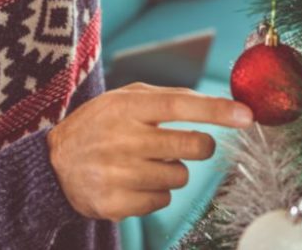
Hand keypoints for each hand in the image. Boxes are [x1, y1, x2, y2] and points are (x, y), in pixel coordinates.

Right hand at [47, 83, 253, 220]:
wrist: (54, 163)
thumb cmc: (100, 125)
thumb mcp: (124, 99)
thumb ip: (167, 98)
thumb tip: (215, 103)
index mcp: (127, 107)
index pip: (179, 105)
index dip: (216, 110)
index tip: (246, 115)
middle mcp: (122, 139)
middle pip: (190, 146)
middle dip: (201, 146)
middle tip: (191, 144)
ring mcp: (118, 174)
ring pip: (180, 176)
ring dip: (173, 170)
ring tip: (147, 162)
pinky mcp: (115, 203)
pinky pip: (162, 200)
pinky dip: (156, 191)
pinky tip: (134, 181)